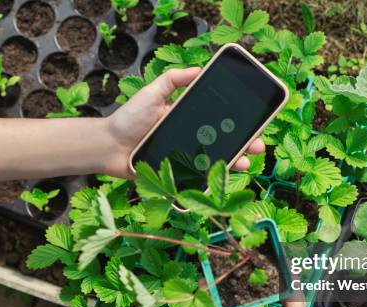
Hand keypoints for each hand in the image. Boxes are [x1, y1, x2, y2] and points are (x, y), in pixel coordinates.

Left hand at [104, 67, 265, 178]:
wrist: (107, 146)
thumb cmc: (129, 118)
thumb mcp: (152, 93)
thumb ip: (173, 79)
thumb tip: (199, 69)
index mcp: (188, 118)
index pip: (219, 119)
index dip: (239, 121)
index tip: (256, 119)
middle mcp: (190, 138)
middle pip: (224, 142)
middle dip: (245, 143)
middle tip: (259, 144)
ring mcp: (185, 158)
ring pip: (216, 161)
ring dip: (235, 161)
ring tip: (245, 161)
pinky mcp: (177, 175)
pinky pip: (198, 177)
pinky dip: (213, 177)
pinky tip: (224, 175)